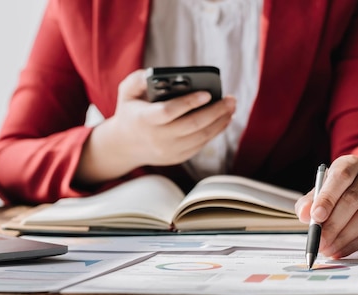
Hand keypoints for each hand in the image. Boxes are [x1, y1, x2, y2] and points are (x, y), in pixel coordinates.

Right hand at [76, 69, 235, 183]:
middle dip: (215, 111)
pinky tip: (224, 119)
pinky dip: (215, 132)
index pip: (169, 111)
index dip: (189, 102)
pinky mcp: (178, 157)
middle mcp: (158, 137)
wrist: (125, 146)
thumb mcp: (126, 92)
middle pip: (192, 125)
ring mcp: (169, 150)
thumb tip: (155, 74)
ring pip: (201, 137)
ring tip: (231, 107)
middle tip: (230, 99)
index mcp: (144, 119)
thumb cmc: (130, 112)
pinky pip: (201, 144)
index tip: (207, 93)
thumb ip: (137, 79)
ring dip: (220, 122)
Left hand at [295, 155, 357, 258]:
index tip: (316, 216)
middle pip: (353, 199)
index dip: (328, 197)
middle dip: (333, 223)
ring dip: (342, 236)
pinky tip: (338, 251)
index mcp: (352, 165)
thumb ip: (309, 202)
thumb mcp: (320, 192)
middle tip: (319, 239)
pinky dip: (353, 245)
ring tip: (326, 248)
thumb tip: (305, 214)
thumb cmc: (338, 193)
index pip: (342, 176)